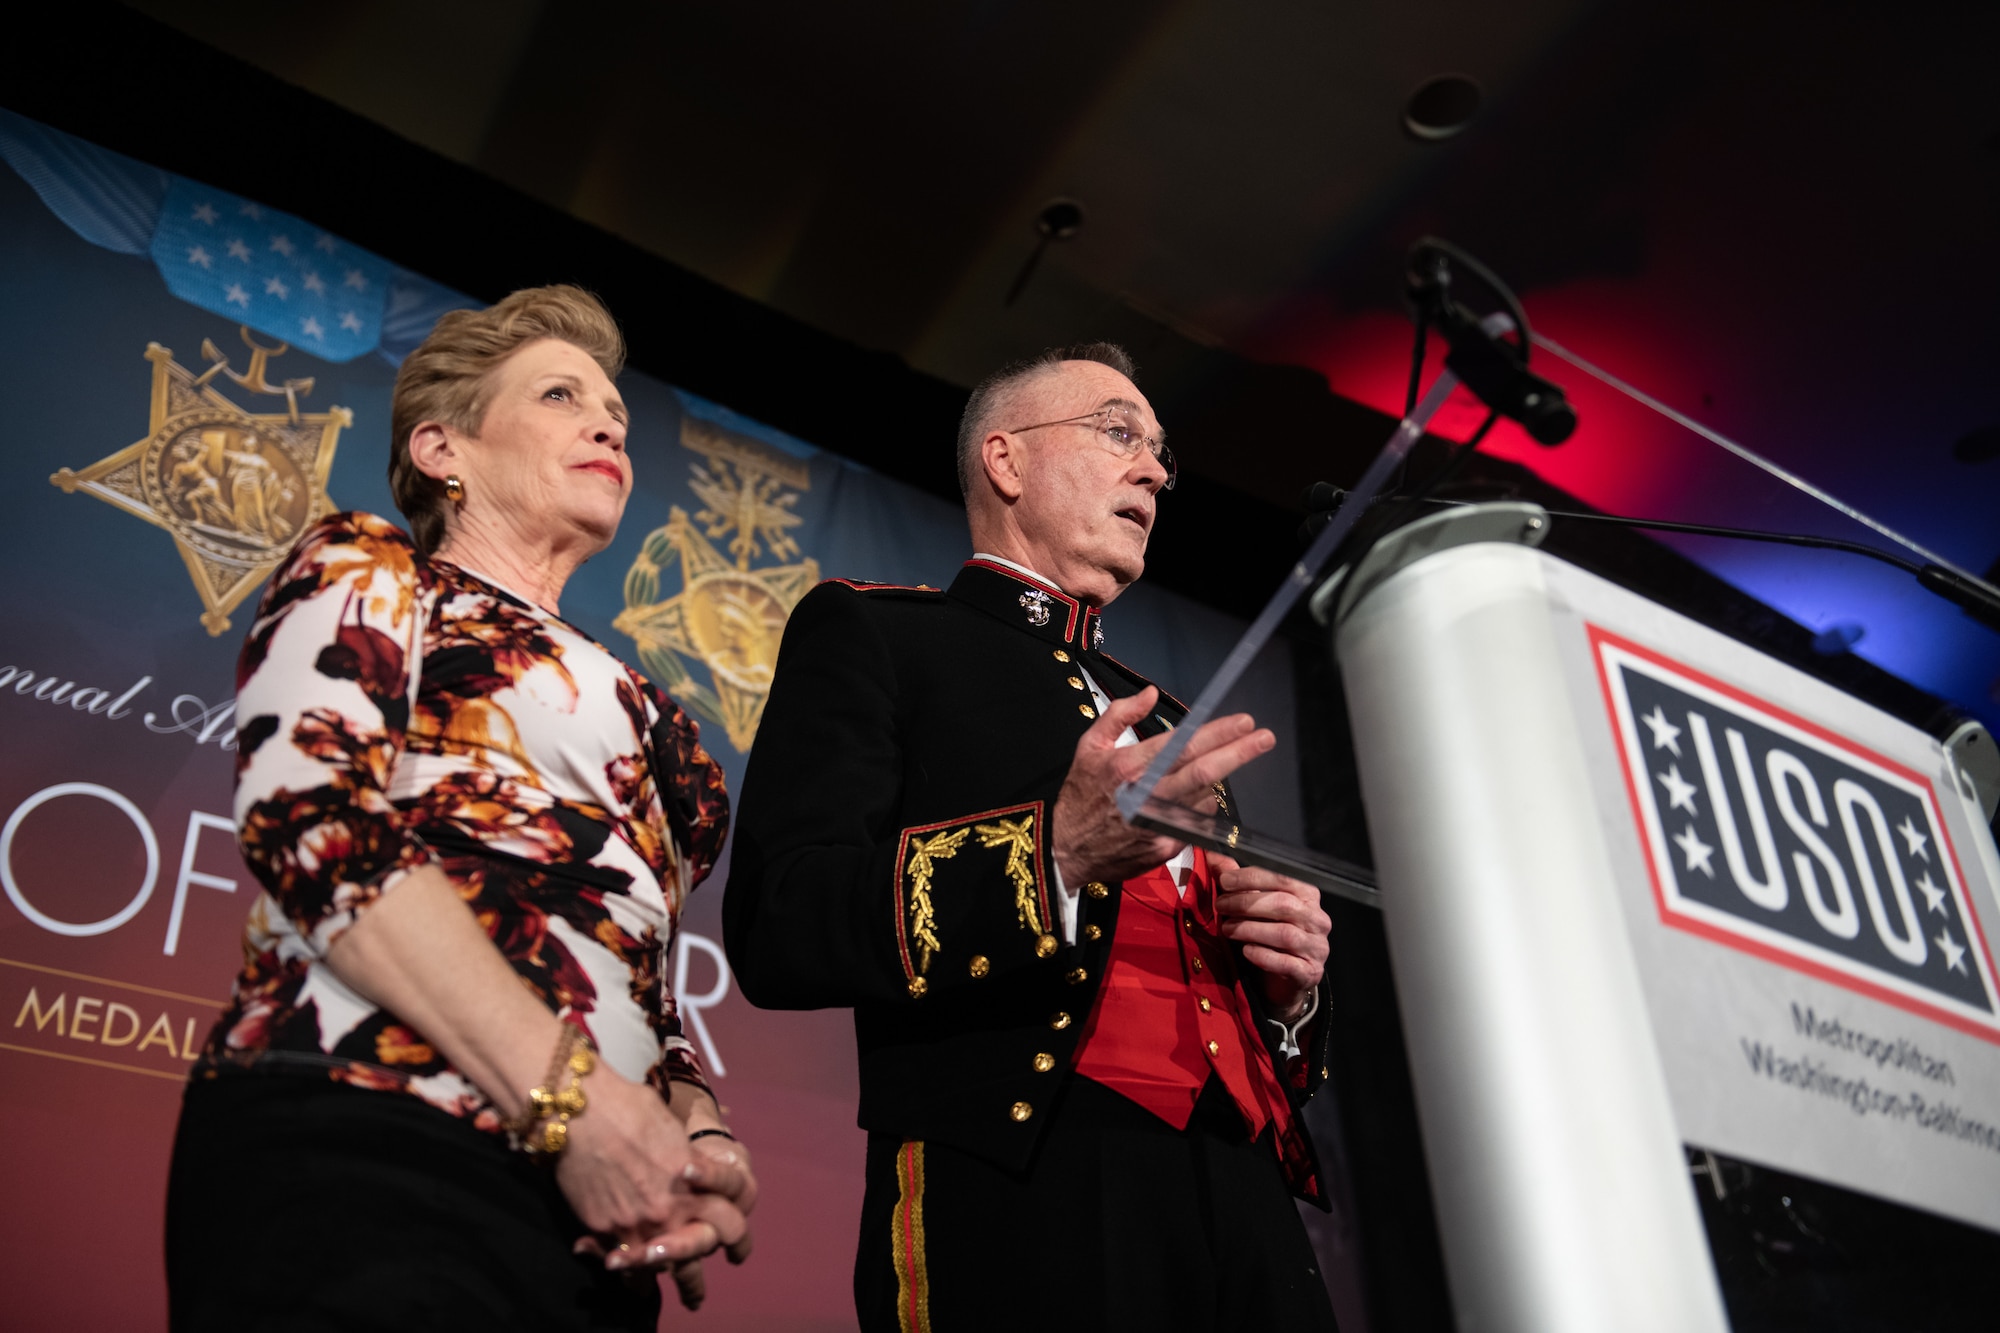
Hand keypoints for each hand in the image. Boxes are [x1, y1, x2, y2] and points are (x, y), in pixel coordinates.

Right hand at [554, 1068, 749, 1293]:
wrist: (581, 1112)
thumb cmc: (629, 1107)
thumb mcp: (671, 1130)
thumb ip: (685, 1158)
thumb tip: (688, 1169)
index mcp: (695, 1180)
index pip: (731, 1219)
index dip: (738, 1232)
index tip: (737, 1244)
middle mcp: (671, 1208)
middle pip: (702, 1251)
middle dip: (707, 1273)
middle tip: (708, 1285)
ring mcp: (638, 1223)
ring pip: (664, 1267)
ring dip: (673, 1284)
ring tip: (679, 1299)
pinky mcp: (605, 1228)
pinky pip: (625, 1264)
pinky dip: (631, 1273)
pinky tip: (634, 1281)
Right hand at [1051, 687, 1274, 888]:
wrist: (1067, 852)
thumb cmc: (1080, 796)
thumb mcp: (1088, 746)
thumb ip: (1119, 714)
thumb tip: (1150, 693)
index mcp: (1128, 766)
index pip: (1182, 745)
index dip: (1217, 732)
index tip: (1243, 721)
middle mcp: (1146, 795)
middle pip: (1202, 771)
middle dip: (1238, 753)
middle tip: (1265, 738)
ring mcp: (1158, 824)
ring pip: (1205, 797)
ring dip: (1215, 782)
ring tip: (1208, 771)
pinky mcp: (1165, 847)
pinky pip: (1196, 821)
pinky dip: (1199, 806)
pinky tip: (1190, 798)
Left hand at [1211, 855, 1329, 1021]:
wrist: (1285, 979)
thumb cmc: (1269, 935)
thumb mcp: (1254, 906)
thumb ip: (1237, 882)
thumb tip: (1213, 856)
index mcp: (1307, 895)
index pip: (1283, 878)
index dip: (1252, 877)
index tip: (1224, 880)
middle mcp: (1317, 919)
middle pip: (1283, 904)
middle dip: (1246, 903)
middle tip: (1220, 906)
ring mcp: (1316, 947)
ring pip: (1284, 934)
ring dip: (1250, 929)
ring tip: (1226, 929)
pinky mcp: (1310, 972)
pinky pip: (1287, 963)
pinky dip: (1263, 955)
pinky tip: (1246, 951)